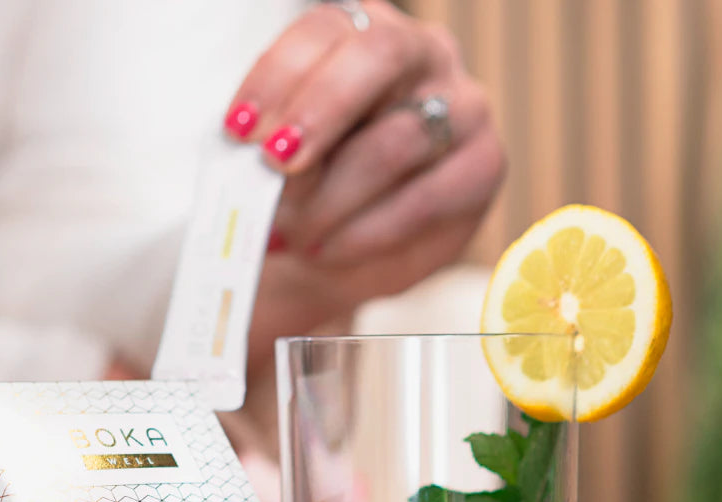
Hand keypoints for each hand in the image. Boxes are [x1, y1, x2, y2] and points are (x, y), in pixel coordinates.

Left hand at [227, 2, 504, 347]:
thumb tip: (268, 165)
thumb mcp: (277, 167)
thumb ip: (273, 150)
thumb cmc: (305, 194)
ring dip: (334, 196)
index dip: (278, 75)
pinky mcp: (482, 166)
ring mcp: (462, 106)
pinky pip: (422, 199)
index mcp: (360, 33)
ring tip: (296, 231)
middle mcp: (420, 53)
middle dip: (320, 111)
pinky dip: (364, 233)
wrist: (339, 254)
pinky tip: (327, 249)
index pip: (324, 28)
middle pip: (378, 57)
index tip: (239, 129)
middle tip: (277, 162)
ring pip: (398, 140)